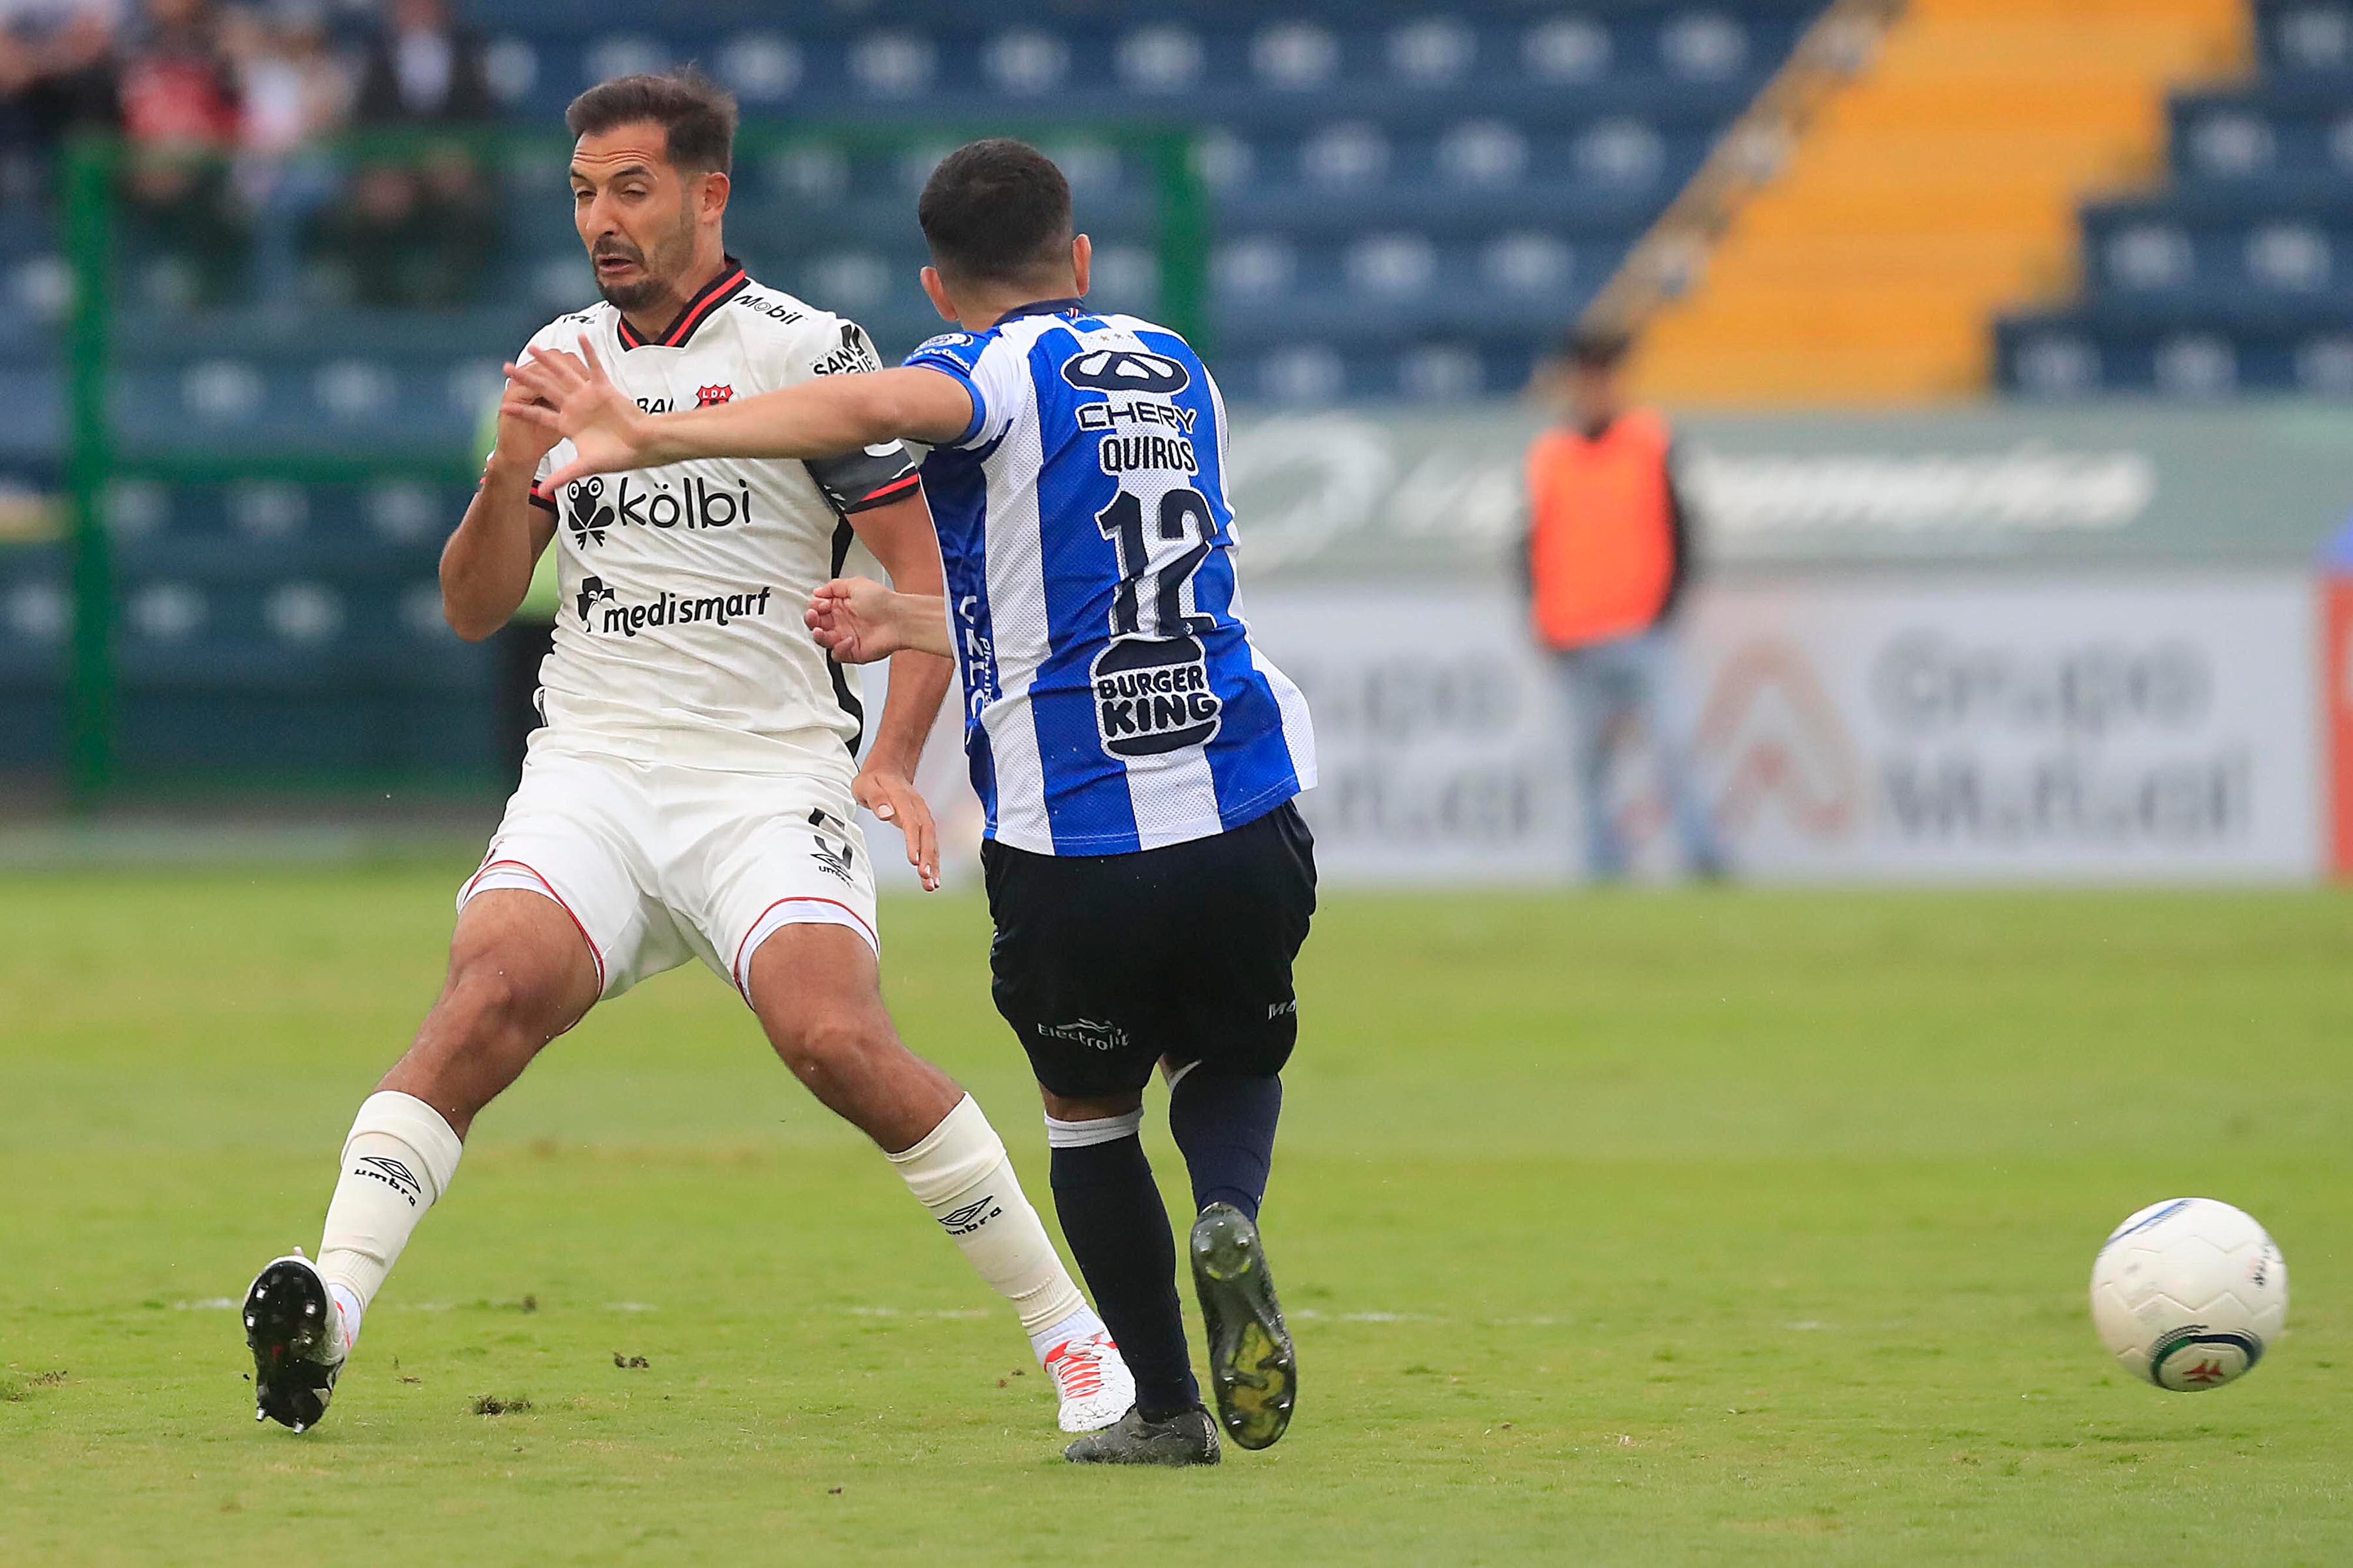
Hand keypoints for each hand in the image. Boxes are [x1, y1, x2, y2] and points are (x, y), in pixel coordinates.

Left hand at [503, 337, 660, 487]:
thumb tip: (541, 493)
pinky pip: (594, 367)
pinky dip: (588, 352)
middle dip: (525, 378)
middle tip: (506, 367)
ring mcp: (588, 396)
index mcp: (569, 425)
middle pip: (545, 389)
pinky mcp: (604, 388)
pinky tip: (579, 337)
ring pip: (564, 374)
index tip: (502, 405)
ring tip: (533, 347)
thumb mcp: (586, 467)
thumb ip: (563, 476)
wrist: (643, 446)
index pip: (539, 416)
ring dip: (549, 361)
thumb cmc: (619, 456)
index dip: (521, 412)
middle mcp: (575, 407)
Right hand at [805, 577, 904, 665]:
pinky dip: (838, 648)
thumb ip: (833, 587)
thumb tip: (817, 591)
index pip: (818, 608)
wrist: (899, 619)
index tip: (820, 603)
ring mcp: (846, 637)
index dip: (815, 606)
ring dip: (818, 635)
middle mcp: (843, 622)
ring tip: (820, 630)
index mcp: (842, 606)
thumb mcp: (855, 584)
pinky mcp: (853, 652)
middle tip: (813, 616)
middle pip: (817, 624)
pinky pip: (837, 654)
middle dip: (811, 620)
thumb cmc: (883, 601)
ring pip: (823, 640)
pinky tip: (847, 639)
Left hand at [854, 766, 939, 891]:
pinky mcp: (922, 823)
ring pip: (932, 839)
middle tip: (926, 877)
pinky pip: (931, 842)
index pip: (910, 821)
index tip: (914, 860)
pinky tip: (933, 877)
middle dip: (928, 856)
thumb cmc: (874, 779)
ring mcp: (922, 814)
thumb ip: (875, 798)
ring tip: (932, 884)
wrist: (888, 768)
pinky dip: (933, 859)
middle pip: (927, 833)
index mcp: (902, 797)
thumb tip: (885, 814)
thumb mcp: (866, 785)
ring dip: (933, 862)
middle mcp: (917, 807)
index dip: (913, 841)